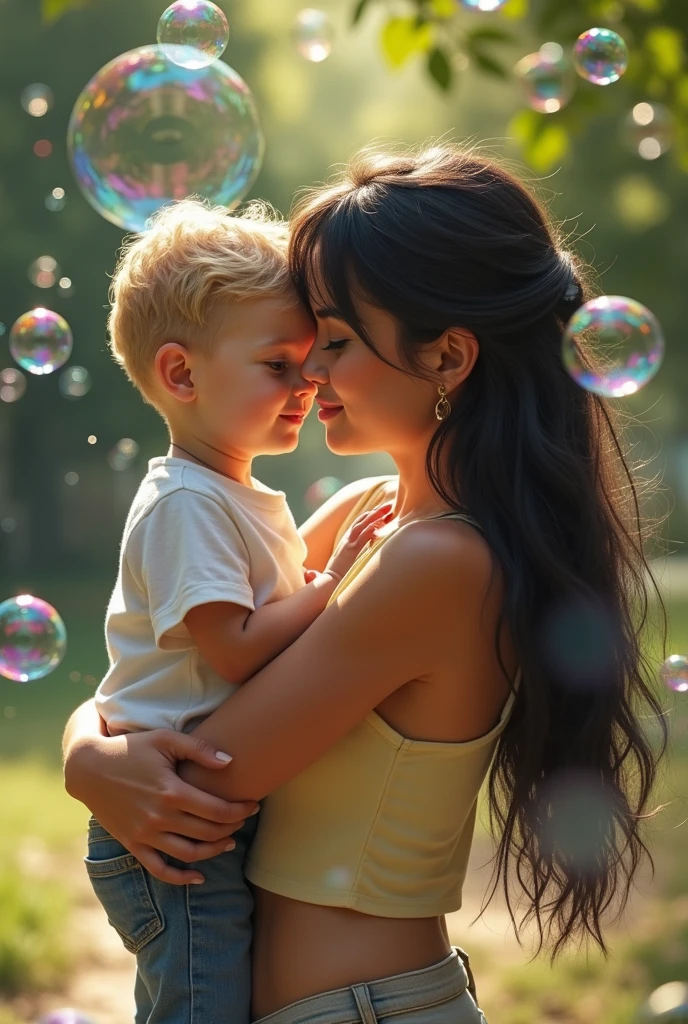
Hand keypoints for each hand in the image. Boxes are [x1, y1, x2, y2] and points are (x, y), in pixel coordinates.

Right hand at [65, 728, 257, 884]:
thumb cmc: (131, 748)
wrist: (89, 767)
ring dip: (214, 851)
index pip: (218, 810)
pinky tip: (198, 876)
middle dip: (232, 827)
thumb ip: (199, 749)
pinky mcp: (132, 844)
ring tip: (229, 842)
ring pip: (189, 854)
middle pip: (208, 832)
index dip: (241, 810)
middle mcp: (160, 817)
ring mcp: (145, 834)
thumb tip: (229, 762)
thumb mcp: (165, 740)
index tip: (254, 805)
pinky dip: (180, 877)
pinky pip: (159, 869)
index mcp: (172, 792)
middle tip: (244, 819)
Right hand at [324, 502, 394, 581]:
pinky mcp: (351, 551)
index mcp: (346, 541)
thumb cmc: (337, 576)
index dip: (368, 516)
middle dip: (375, 512)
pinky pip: (362, 537)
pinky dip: (371, 529)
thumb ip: (352, 556)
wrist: (328, 582)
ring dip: (376, 516)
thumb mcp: (345, 562)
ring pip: (363, 525)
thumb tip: (359, 554)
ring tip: (387, 509)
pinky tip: (380, 523)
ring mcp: (349, 544)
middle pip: (361, 521)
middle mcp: (347, 539)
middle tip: (388, 505)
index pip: (357, 524)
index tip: (379, 510)